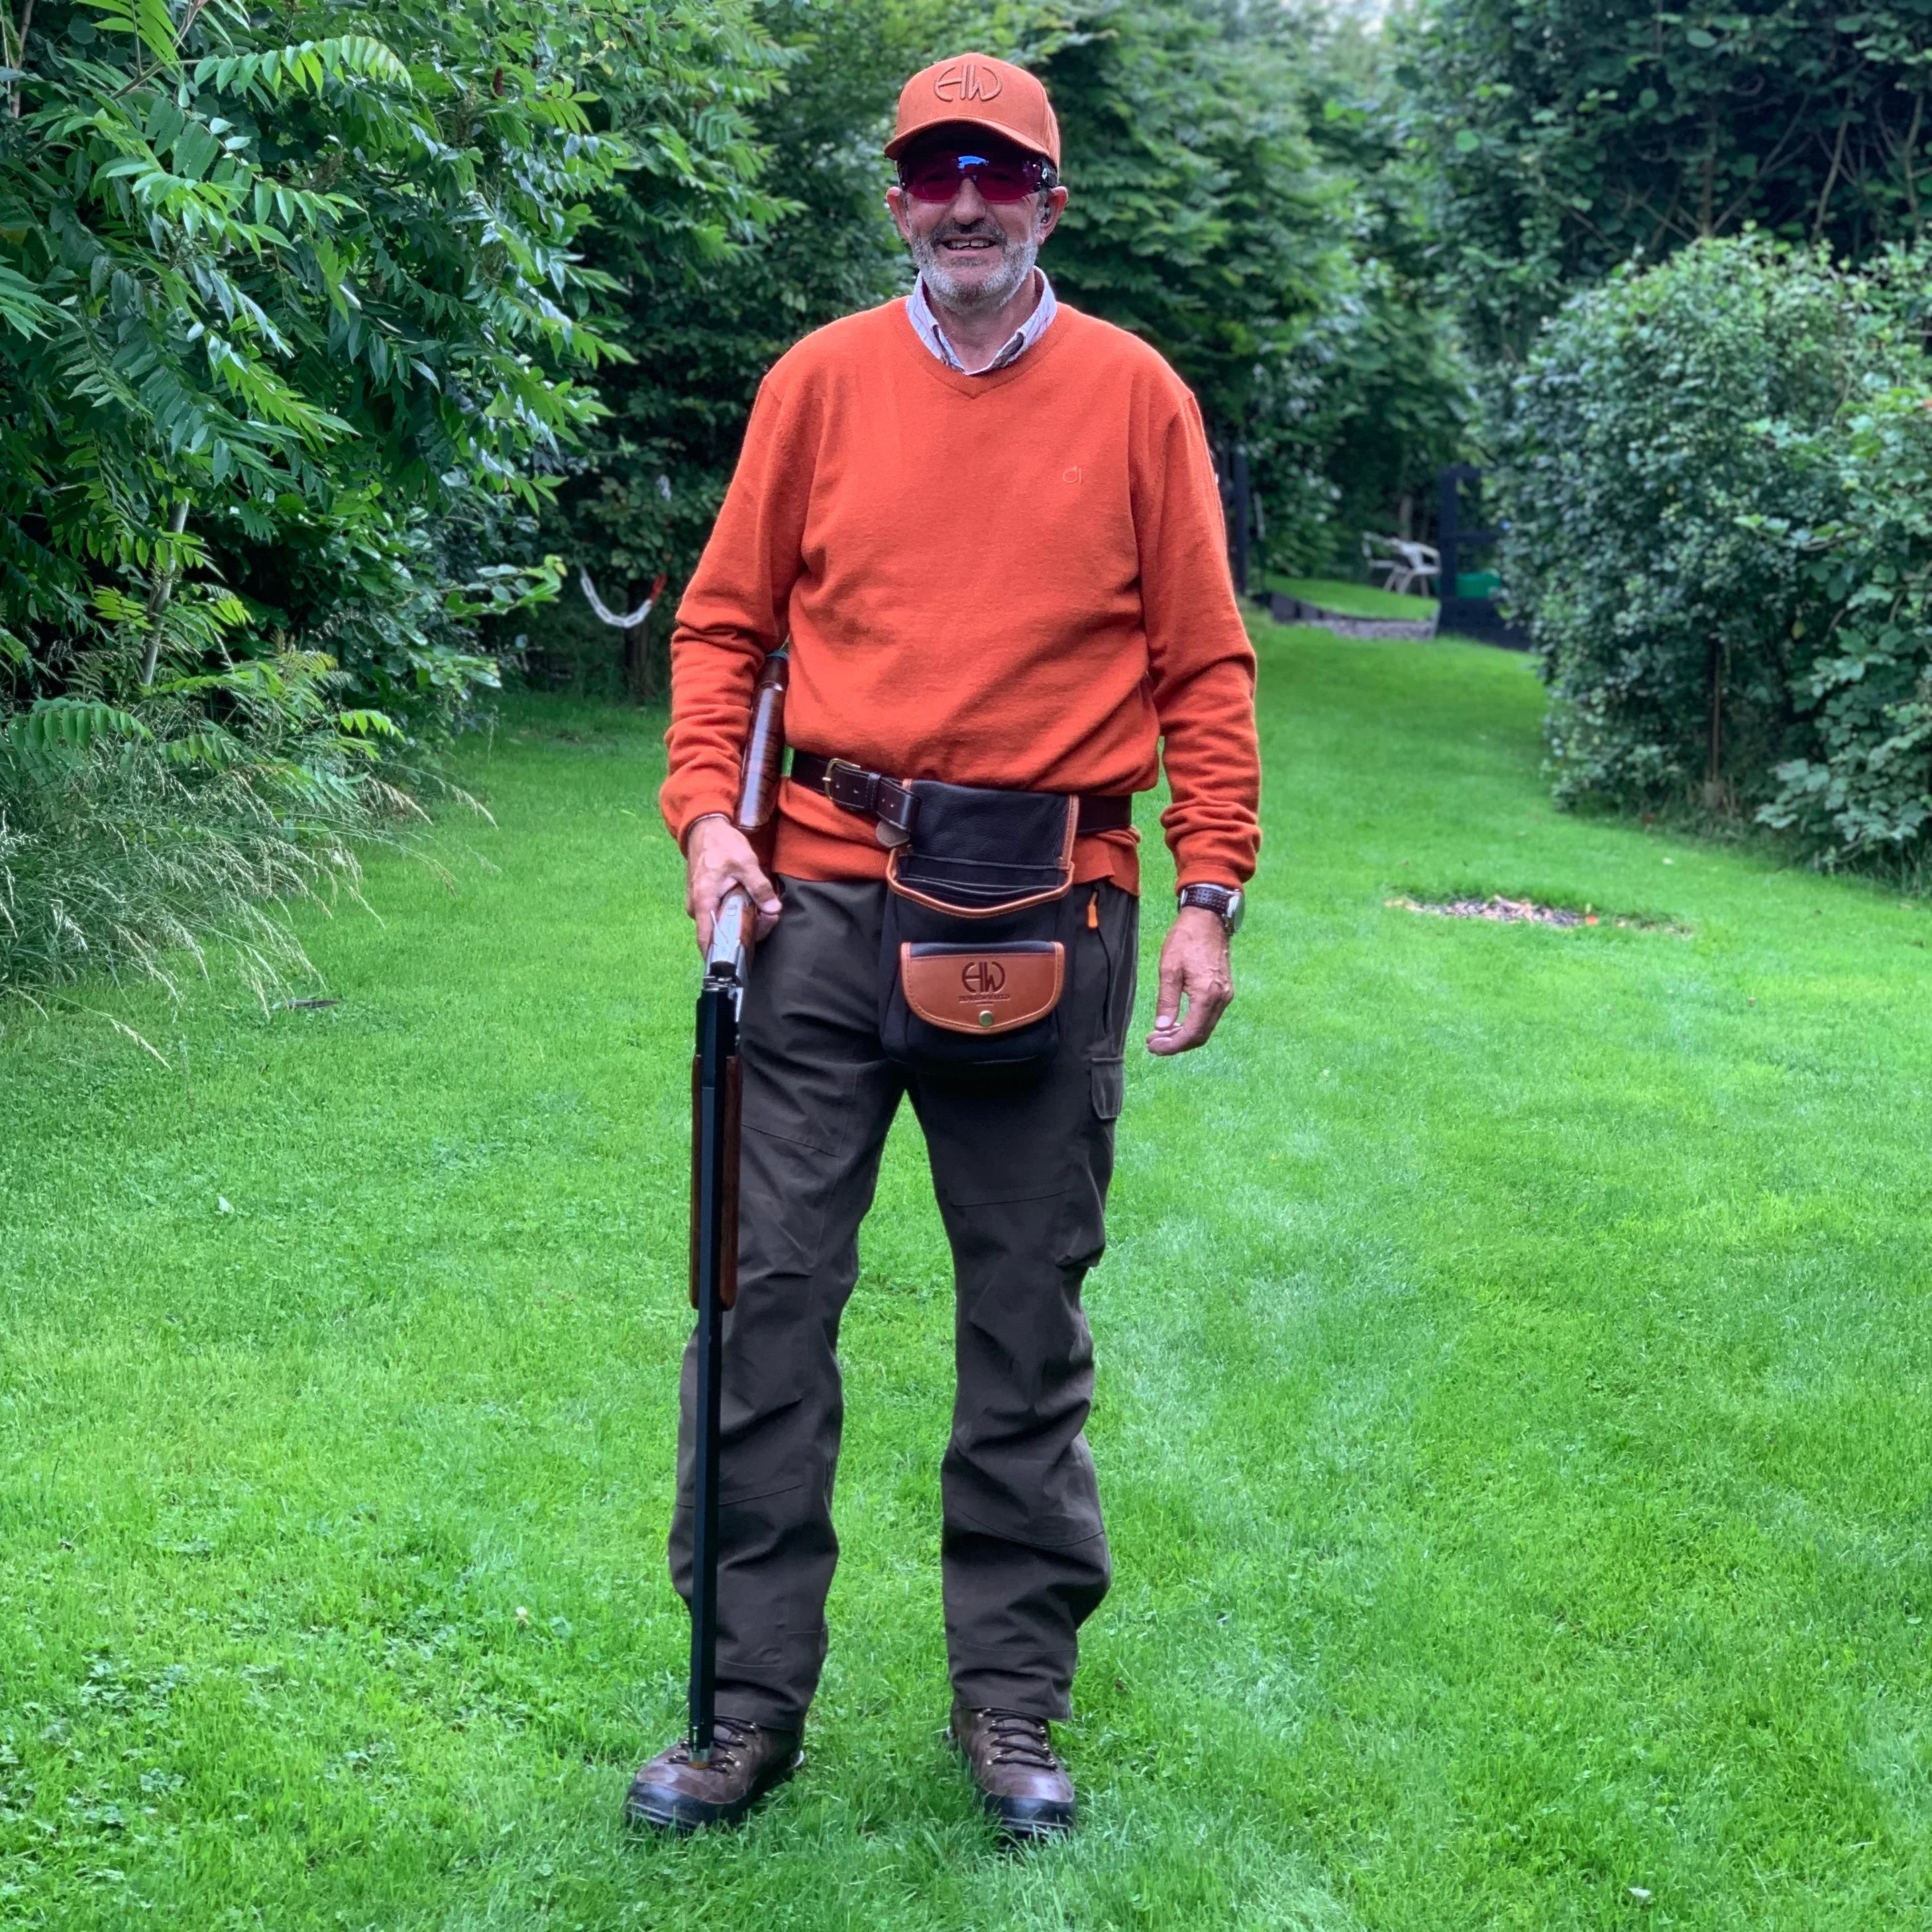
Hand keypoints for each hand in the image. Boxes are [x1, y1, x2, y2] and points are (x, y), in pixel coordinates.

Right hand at [685, 815, 781, 951]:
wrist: (704, 829)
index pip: (707, 940)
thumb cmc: (722, 844)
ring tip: (766, 912)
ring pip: (721, 925)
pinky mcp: (703, 901)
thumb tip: (773, 909)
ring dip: (743, 924)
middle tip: (769, 919)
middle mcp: (696, 908)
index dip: (723, 955)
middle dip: (746, 934)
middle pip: (720, 934)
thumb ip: (759, 887)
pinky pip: (719, 916)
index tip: (743, 958)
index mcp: (703, 901)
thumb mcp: (745, 862)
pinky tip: (753, 907)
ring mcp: (698, 905)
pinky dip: (735, 915)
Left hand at [1146, 906, 1233, 1055]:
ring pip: (1206, 1028)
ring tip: (1160, 1035)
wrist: (1208, 918)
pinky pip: (1209, 1017)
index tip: (1153, 1047)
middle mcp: (1221, 998)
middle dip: (1176, 1044)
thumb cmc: (1186, 939)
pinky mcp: (1224, 991)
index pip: (1191, 1033)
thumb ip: (1167, 1000)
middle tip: (1153, 1043)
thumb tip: (1162, 1028)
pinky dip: (1193, 1025)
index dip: (1172, 1045)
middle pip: (1200, 1035)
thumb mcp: (1169, 968)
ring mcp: (1225, 995)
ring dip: (1184, 1036)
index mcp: (1207, 994)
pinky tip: (1176, 1023)